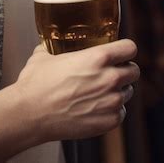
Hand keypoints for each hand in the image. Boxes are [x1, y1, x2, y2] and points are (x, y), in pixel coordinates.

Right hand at [15, 39, 138, 142]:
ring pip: (128, 92)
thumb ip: (55, 45)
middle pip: (134, 70)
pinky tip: (97, 107)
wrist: (30, 114)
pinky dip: (112, 110)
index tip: (122, 51)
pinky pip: (121, 112)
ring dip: (118, 90)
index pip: (130, 48)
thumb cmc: (37, 85)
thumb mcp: (45, 55)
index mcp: (98, 57)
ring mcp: (111, 102)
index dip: (126, 49)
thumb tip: (51, 41)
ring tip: (101, 91)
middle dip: (125, 70)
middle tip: (113, 71)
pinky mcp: (108, 121)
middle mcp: (109, 78)